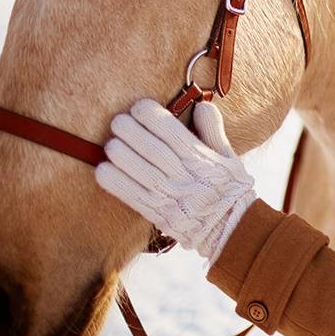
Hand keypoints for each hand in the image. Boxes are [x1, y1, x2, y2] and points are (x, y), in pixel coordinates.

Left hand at [95, 99, 256, 265]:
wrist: (232, 230)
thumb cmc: (230, 189)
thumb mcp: (229, 157)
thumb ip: (214, 131)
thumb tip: (201, 106)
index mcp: (203, 161)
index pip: (175, 135)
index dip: (154, 118)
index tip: (140, 106)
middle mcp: (186, 178)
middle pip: (154, 151)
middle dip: (132, 133)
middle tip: (118, 120)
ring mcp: (172, 198)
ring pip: (142, 173)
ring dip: (121, 156)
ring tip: (110, 143)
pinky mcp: (159, 215)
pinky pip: (133, 198)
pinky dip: (116, 184)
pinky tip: (102, 170)